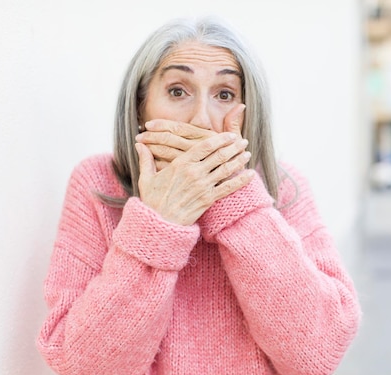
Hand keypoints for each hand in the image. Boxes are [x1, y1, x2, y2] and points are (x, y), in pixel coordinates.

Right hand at [135, 132, 253, 225]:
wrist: (159, 224)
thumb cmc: (152, 201)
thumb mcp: (146, 178)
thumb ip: (146, 159)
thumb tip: (139, 145)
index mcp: (181, 164)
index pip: (205, 146)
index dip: (220, 138)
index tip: (230, 134)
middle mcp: (194, 173)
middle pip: (219, 155)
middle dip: (233, 146)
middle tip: (243, 140)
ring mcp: (203, 186)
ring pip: (226, 169)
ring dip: (239, 160)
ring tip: (248, 153)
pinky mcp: (208, 200)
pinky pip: (228, 188)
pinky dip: (241, 180)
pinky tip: (250, 174)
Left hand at [136, 104, 245, 169]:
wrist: (238, 188)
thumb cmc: (236, 161)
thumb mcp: (236, 141)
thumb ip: (233, 123)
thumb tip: (240, 105)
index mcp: (204, 139)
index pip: (178, 129)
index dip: (162, 125)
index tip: (149, 124)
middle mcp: (196, 152)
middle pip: (169, 141)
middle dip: (152, 137)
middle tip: (140, 134)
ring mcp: (191, 167)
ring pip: (167, 155)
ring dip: (152, 148)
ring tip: (142, 143)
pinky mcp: (186, 177)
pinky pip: (170, 171)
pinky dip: (157, 164)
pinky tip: (150, 160)